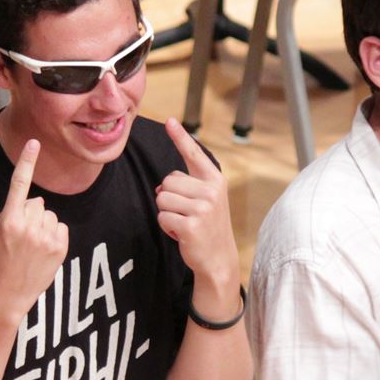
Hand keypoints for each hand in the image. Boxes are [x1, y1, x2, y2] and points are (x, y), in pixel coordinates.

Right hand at [0, 139, 68, 322]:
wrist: (7, 294)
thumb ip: (12, 211)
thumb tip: (35, 202)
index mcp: (8, 219)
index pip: (18, 183)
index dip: (26, 161)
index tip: (33, 142)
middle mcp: (28, 226)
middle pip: (37, 203)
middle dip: (30, 214)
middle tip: (21, 236)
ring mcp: (46, 238)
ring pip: (50, 215)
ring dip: (43, 225)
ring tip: (31, 246)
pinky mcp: (60, 248)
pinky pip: (61, 227)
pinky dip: (53, 235)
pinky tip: (43, 251)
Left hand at [156, 119, 237, 304]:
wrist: (218, 259)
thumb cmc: (207, 226)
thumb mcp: (205, 200)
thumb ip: (186, 187)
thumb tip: (161, 186)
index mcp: (214, 180)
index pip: (193, 154)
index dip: (180, 137)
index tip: (169, 121)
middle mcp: (210, 191)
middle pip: (167, 181)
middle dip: (169, 198)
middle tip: (187, 214)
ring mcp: (202, 208)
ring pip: (162, 198)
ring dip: (167, 213)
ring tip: (185, 223)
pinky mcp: (191, 225)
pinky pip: (162, 217)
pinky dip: (167, 227)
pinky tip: (182, 233)